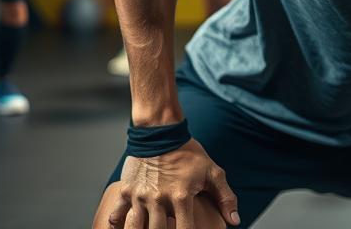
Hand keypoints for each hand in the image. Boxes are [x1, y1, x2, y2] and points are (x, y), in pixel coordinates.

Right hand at [107, 139, 239, 227]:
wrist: (161, 132)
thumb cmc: (189, 153)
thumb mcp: (212, 172)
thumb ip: (225, 198)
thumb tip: (235, 221)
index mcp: (180, 197)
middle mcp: (158, 199)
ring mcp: (140, 196)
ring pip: (135, 227)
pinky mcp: (127, 191)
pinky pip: (117, 214)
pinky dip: (116, 224)